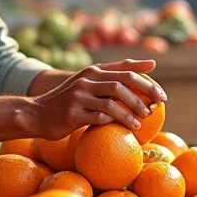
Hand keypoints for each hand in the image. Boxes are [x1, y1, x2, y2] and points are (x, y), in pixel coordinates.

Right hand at [28, 59, 165, 140]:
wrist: (36, 114)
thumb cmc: (65, 102)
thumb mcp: (84, 86)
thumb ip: (105, 82)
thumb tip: (135, 81)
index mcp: (91, 71)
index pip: (122, 68)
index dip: (144, 75)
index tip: (160, 88)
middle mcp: (86, 80)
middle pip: (122, 82)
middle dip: (143, 94)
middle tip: (156, 106)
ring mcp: (78, 96)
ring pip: (112, 101)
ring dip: (131, 111)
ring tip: (142, 121)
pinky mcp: (72, 114)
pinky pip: (99, 116)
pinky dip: (115, 121)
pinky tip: (126, 128)